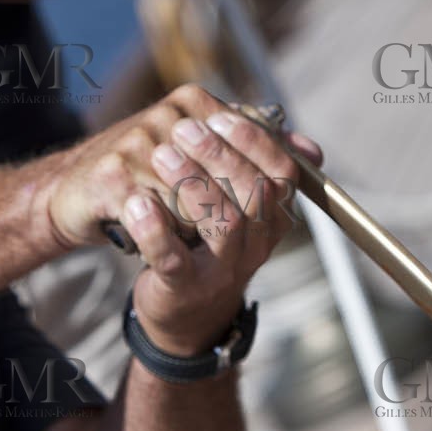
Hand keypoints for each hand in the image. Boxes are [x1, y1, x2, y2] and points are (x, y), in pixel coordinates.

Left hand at [39, 87, 322, 354]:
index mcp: (272, 219)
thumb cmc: (208, 245)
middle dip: (219, 155)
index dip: (253, 141)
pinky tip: (137, 202)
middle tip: (182, 127)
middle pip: (255, 193)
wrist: (185, 313)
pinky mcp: (185, 289)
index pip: (281, 172)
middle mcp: (256, 246)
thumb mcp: (237, 208)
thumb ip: (252, 166)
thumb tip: (293, 132)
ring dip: (191, 183)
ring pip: (223, 223)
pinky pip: (174, 258)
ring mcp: (223, 271)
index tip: (218, 117)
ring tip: (161, 154)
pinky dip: (156, 229)